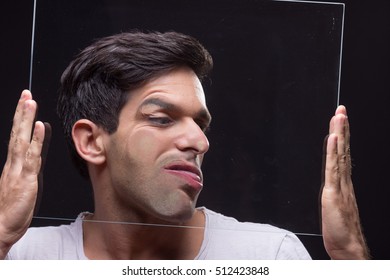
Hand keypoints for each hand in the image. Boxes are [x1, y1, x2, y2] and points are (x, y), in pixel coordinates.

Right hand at [0, 90, 49, 258]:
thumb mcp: (26, 179)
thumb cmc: (13, 207)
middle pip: (17, 133)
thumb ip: (33, 159)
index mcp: (13, 164)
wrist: (1, 228)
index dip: (21, 118)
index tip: (25, 101)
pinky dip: (36, 141)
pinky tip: (40, 127)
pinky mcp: (25, 179)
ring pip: (22, 140)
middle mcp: (13, 163)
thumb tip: (39, 141)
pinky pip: (31, 157)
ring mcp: (18, 170)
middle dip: (22, 112)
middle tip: (26, 93)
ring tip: (30, 102)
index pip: (17, 136)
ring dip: (26, 120)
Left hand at [320, 105, 369, 258]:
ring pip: (340, 155)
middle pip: (343, 149)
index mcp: (343, 182)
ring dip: (339, 134)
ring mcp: (340, 185)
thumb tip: (333, 176)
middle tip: (341, 109)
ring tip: (339, 115)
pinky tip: (333, 139)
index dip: (341, 136)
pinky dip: (334, 152)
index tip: (340, 119)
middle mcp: (344, 180)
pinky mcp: (334, 193)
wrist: (348, 248)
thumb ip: (335, 188)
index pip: (342, 153)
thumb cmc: (342, 229)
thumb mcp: (335, 204)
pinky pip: (333, 169)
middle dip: (342, 128)